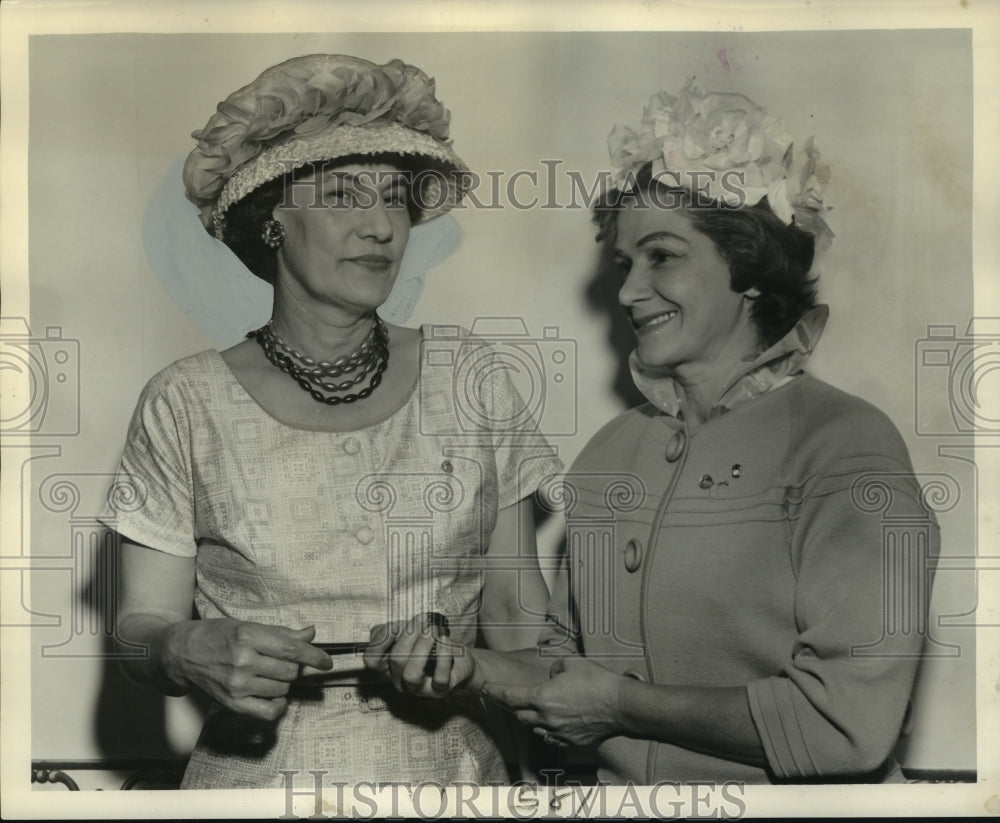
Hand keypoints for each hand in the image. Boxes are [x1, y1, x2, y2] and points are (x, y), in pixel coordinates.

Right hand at [162, 619, 331, 720]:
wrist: (182, 654)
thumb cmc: (217, 636)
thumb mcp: (248, 626)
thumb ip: (281, 633)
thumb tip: (310, 634)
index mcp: (249, 637)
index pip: (292, 649)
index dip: (314, 656)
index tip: (327, 662)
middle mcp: (243, 661)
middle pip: (289, 671)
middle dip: (294, 667)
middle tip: (283, 662)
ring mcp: (237, 685)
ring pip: (282, 689)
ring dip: (284, 684)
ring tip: (270, 674)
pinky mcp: (232, 703)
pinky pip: (268, 712)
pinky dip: (278, 706)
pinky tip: (276, 697)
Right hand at [364, 614, 475, 697]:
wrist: (461, 660)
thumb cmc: (432, 645)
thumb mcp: (410, 634)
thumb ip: (393, 630)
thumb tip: (386, 629)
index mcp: (389, 667)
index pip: (372, 660)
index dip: (379, 642)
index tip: (395, 625)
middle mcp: (401, 681)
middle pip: (396, 660)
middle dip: (410, 634)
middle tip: (423, 619)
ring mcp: (420, 689)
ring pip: (412, 673)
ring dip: (423, 646)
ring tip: (433, 629)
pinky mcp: (440, 690)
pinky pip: (439, 678)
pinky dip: (443, 655)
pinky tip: (445, 639)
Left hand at [482, 656, 625, 746]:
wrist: (620, 705)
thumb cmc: (597, 680)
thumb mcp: (570, 662)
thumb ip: (553, 669)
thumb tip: (551, 677)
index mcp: (543, 697)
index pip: (511, 697)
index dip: (495, 693)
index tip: (485, 689)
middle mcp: (546, 719)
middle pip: (518, 714)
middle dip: (508, 706)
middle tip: (501, 699)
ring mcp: (558, 733)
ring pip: (534, 727)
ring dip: (528, 718)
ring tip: (527, 709)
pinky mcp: (571, 742)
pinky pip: (550, 736)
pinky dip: (545, 728)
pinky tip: (549, 721)